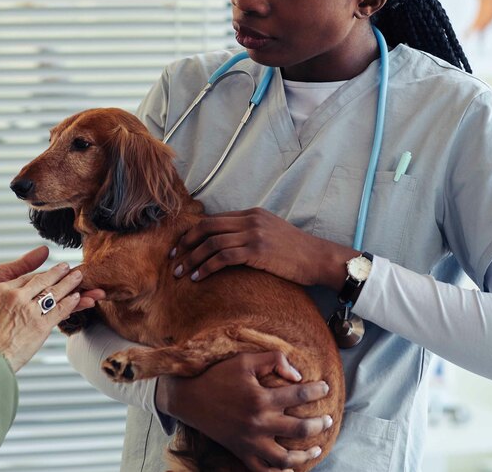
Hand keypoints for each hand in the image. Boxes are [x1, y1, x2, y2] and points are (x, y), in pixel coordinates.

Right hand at [0, 246, 103, 348]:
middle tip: (67, 267)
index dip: (41, 274)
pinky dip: (71, 302)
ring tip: (78, 277)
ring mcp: (29, 310)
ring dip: (69, 283)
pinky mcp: (40, 325)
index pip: (26, 278)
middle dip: (58, 273)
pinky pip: (60, 309)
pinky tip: (78, 297)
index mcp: (1, 291)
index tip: (49, 272)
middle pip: (42, 281)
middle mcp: (16, 296)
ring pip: (54, 292)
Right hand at [157, 351, 331, 471]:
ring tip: (317, 447)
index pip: (300, 396)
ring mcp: (250, 442)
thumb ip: (274, 360)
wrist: (189, 398)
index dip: (317, 391)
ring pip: (285, 458)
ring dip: (305, 455)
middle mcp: (259, 423)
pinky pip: (262, 470)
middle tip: (328, 419)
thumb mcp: (244, 360)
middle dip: (320, 423)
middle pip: (300, 429)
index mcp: (261, 399)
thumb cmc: (217, 376)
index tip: (325, 388)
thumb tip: (298, 376)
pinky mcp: (240, 452)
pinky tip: (291, 470)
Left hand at [170, 208, 358, 287]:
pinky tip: (198, 277)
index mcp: (252, 214)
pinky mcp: (257, 251)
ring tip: (181, 272)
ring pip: (211, 242)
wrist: (319, 258)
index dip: (193, 232)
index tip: (180, 246)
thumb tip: (226, 246)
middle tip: (172, 258)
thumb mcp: (271, 234)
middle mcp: (250, 220)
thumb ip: (250, 234)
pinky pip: (223, 257)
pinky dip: (206, 267)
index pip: (214, 219)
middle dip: (185, 243)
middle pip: (207, 226)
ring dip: (192, 258)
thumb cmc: (297, 253)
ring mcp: (254, 234)